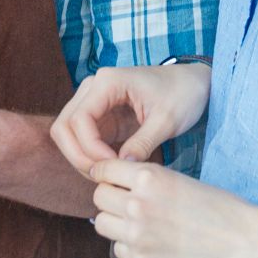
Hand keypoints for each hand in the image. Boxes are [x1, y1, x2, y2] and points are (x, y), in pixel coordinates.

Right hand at [50, 63, 211, 169]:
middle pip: (63, 127)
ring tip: (108, 174)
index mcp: (108, 81)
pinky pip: (83, 139)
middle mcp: (93, 88)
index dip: (90, 148)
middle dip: (79, 156)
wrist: (194, 84)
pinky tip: (112, 168)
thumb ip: (143, 143)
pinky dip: (90, 156)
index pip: (78, 120)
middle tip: (104, 176)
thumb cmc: (184, 94)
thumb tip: (121, 167)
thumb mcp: (168, 120)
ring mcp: (94, 102)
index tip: (114, 165)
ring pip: (68, 135)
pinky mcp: (101, 116)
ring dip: (81, 158)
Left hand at [88, 158, 257, 257]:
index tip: (109, 179)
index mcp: (149, 177)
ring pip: (102, 223)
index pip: (103, 169)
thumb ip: (148, 182)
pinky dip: (128, 247)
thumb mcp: (180, 180)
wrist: (242, 241)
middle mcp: (137, 203)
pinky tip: (151, 244)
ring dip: (115, 222)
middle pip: (99, 196)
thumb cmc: (219, 207)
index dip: (105, 174)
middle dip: (110, 198)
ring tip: (137, 224)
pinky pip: (117, 249)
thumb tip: (119, 186)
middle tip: (126, 203)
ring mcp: (136, 235)